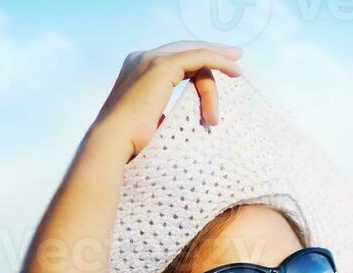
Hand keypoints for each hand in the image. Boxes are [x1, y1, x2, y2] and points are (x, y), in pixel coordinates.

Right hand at [88, 41, 244, 161]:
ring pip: (195, 57)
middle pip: (185, 50)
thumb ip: (161, 113)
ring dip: (218, 67)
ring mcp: (151, 60)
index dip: (198, 61)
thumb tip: (176, 120)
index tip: (220, 68)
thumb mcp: (150, 122)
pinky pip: (198, 58)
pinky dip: (218, 61)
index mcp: (137, 69)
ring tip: (238, 72)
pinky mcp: (162, 66)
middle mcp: (141, 58)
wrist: (113, 142)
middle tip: (235, 58)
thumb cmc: (130, 143)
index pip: (174, 58)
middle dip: (212, 51)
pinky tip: (234, 71)